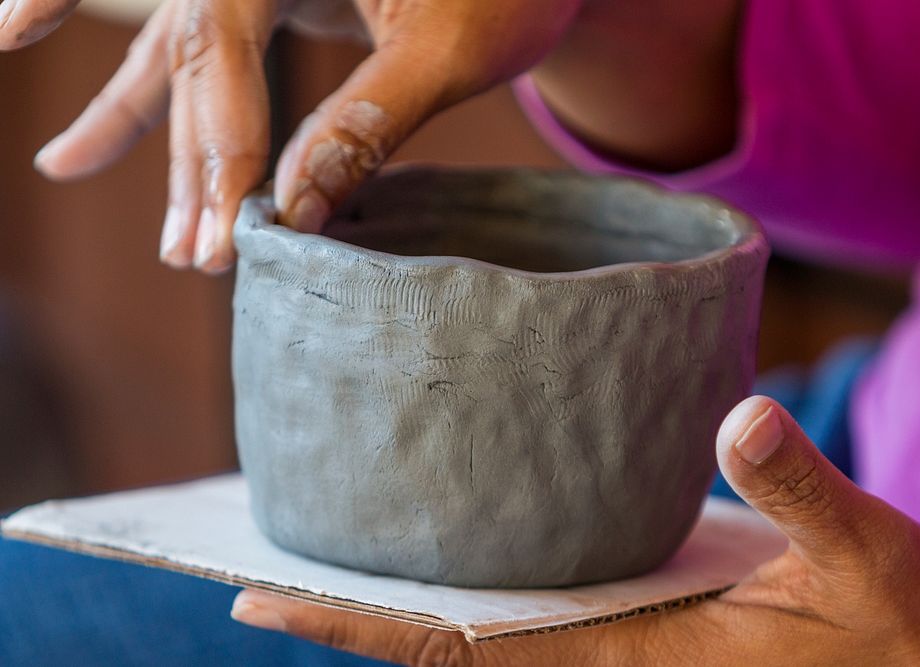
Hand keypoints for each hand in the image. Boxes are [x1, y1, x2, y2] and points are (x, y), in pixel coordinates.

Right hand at [0, 0, 581, 272]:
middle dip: (187, 159)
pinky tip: (72, 107)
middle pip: (191, 56)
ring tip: (66, 167)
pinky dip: (139, 83)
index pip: (221, 47)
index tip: (224, 239)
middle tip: (190, 254)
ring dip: (144, 128)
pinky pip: (190, 46)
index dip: (221, 151)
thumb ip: (368, 122)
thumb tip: (299, 212)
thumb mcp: (447, 53)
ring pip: (180, 54)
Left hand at [230, 396, 919, 665]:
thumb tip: (741, 417)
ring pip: (482, 629)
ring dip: (398, 593)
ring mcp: (622, 648)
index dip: (360, 632)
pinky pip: (534, 606)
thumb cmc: (915, 644)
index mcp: (635, 656)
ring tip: (324, 539)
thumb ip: (808, 492)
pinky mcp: (648, 627)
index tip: (262, 606)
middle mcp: (608, 658)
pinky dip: (471, 578)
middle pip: (446, 643)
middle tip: (255, 561)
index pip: (465, 650)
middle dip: (348, 613)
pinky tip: (449, 535)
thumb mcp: (875, 563)